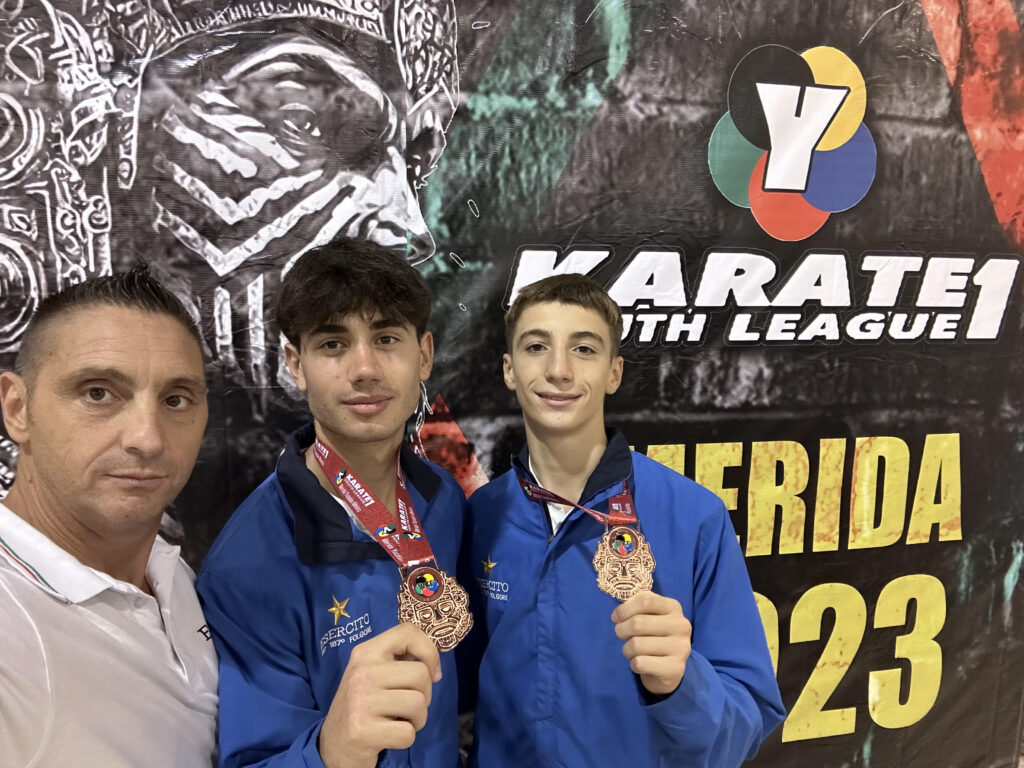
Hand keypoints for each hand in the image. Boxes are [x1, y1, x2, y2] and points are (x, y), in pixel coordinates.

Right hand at [319, 622, 441, 767]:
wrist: (333, 743)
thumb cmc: (362, 704)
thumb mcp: (373, 673)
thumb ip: (399, 659)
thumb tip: (433, 662)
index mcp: (365, 652)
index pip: (407, 632)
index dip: (429, 651)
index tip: (433, 672)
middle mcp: (362, 672)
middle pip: (421, 674)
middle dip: (425, 694)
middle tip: (408, 705)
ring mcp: (361, 701)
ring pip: (418, 704)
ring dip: (417, 719)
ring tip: (399, 721)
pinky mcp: (363, 731)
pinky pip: (408, 733)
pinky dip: (405, 739)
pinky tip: (389, 736)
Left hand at [612, 591, 691, 695]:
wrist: (669, 669)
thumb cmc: (654, 637)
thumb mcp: (649, 616)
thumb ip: (636, 608)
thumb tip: (618, 614)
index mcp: (673, 607)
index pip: (645, 600)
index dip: (624, 609)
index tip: (616, 618)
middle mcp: (681, 625)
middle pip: (638, 623)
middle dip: (621, 630)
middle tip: (622, 636)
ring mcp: (681, 648)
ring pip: (636, 645)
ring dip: (627, 650)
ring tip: (633, 651)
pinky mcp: (675, 668)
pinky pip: (640, 663)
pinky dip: (634, 664)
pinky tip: (642, 664)